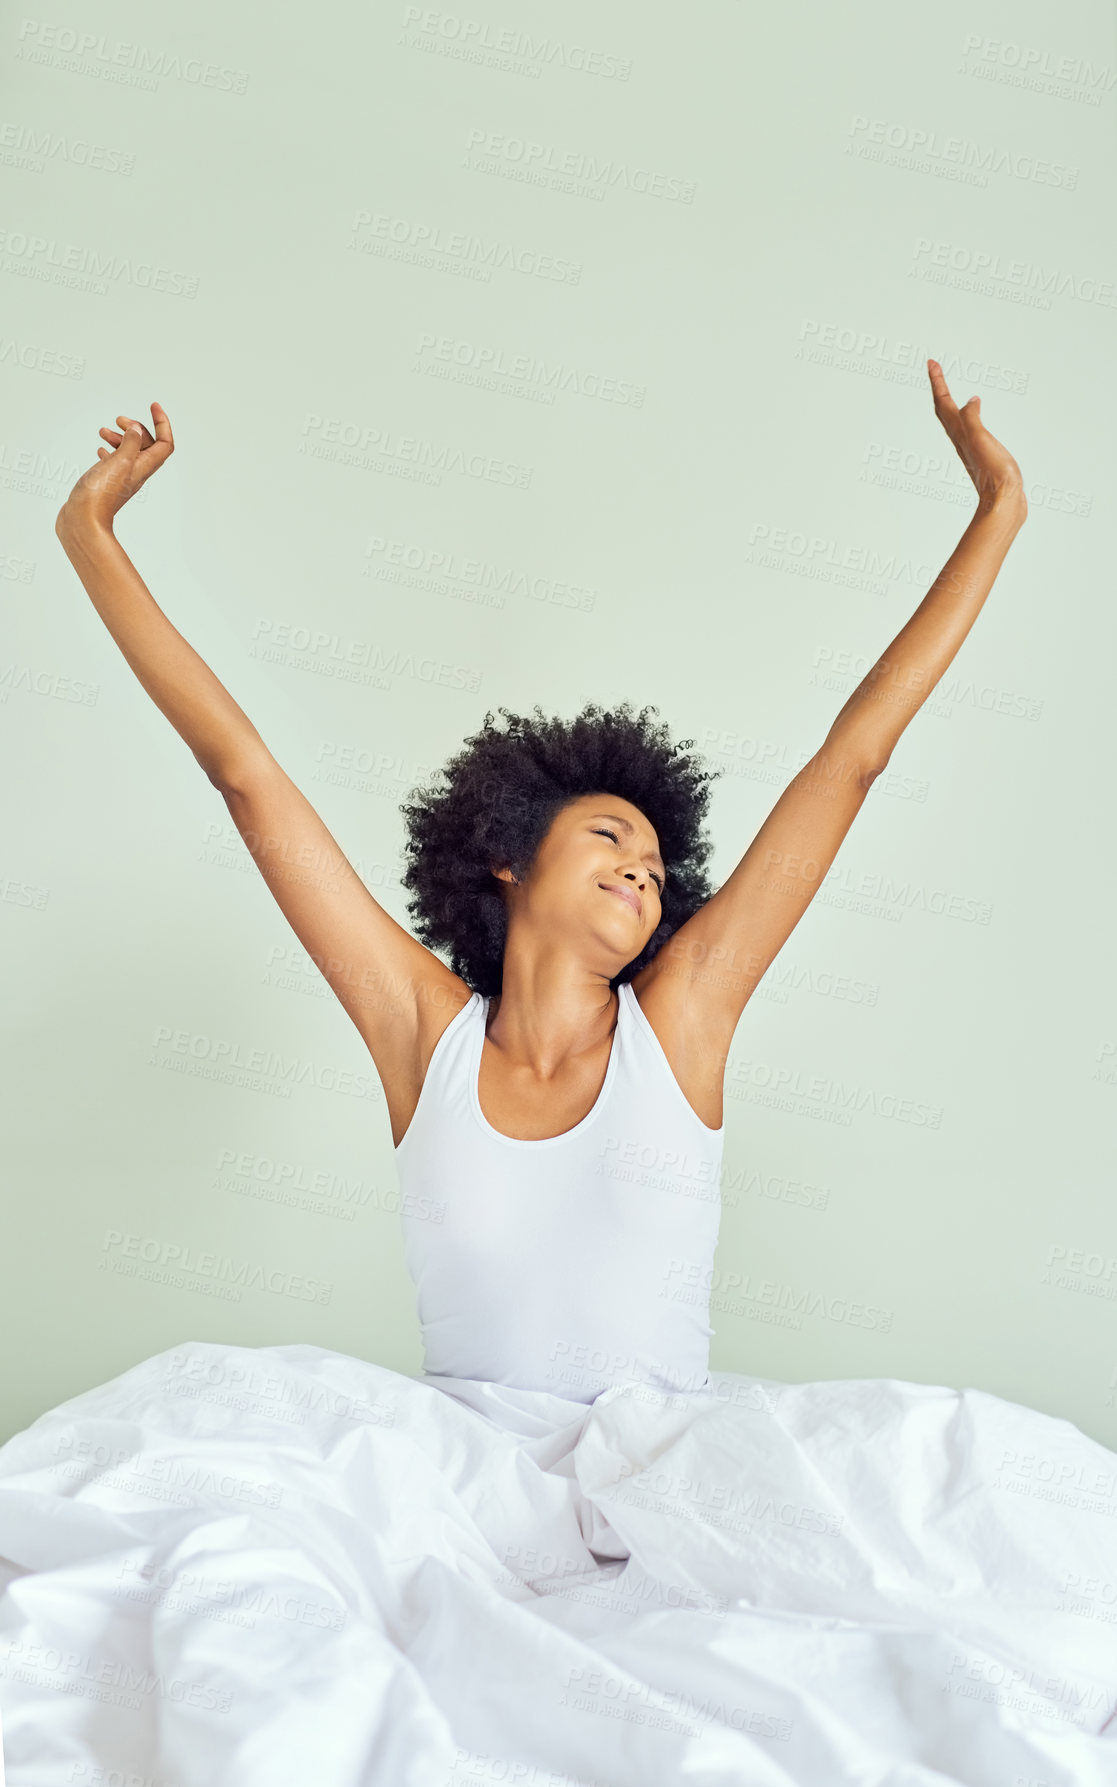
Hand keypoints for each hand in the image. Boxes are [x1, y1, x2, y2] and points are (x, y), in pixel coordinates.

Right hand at [55, 402, 173, 534]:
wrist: (83, 520)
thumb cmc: (101, 493)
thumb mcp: (120, 461)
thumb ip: (131, 443)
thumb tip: (138, 430)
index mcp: (144, 467)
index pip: (165, 443)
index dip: (163, 423)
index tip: (153, 405)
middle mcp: (136, 473)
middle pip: (147, 445)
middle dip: (136, 428)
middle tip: (119, 419)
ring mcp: (121, 479)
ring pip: (128, 452)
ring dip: (119, 438)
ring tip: (103, 431)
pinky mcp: (107, 483)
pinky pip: (114, 463)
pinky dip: (110, 452)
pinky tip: (101, 449)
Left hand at [926, 361, 1025, 514]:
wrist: (1003, 503)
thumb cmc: (994, 473)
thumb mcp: (981, 440)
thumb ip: (972, 419)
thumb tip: (970, 400)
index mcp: (960, 433)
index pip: (944, 403)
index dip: (937, 382)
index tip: (931, 362)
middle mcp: (961, 439)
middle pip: (943, 409)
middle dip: (939, 388)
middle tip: (935, 368)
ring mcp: (970, 448)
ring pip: (953, 420)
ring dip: (947, 402)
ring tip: (945, 391)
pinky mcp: (981, 454)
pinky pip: (967, 429)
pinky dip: (965, 416)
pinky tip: (973, 417)